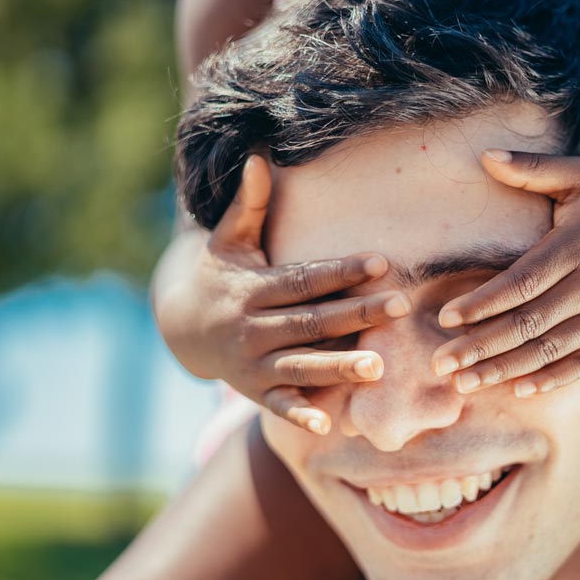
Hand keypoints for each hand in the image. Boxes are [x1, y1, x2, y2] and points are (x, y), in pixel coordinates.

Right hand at [154, 155, 411, 433]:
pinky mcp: (254, 391)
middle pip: (311, 321)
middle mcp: (252, 327)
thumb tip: (260, 157)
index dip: (342, 270)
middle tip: (399, 306)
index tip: (382, 262)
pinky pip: (279, 404)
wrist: (180, 327)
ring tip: (379, 367)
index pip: (304, 279)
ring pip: (301, 365)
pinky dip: (300, 413)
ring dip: (338, 367)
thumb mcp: (229, 240)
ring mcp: (252, 363)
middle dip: (355, 314)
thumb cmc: (220, 276)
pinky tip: (328, 422)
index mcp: (252, 289)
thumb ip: (249, 204)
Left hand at [430, 149, 579, 396]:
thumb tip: (484, 155)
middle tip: (440, 364)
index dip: (483, 303)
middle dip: (481, 346)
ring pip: (550, 350)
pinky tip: (517, 390)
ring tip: (464, 383)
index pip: (521, 282)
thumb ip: (532, 168)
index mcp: (576, 247)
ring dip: (504, 370)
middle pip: (529, 323)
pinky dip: (551, 379)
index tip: (445, 318)